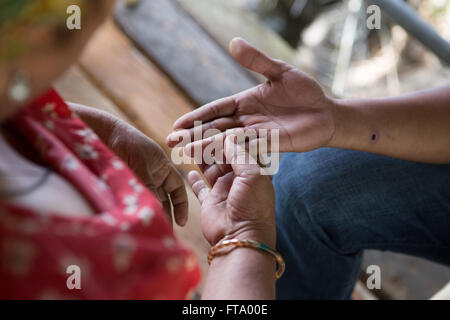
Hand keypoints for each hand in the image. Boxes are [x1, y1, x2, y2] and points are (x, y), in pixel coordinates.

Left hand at [70, 103, 187, 225]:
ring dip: (149, 212)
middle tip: (162, 231)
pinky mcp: (124, 183)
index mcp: (163, 167)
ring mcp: (139, 179)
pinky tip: (134, 218)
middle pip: (164, 199)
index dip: (181, 206)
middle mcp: (153, 175)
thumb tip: (154, 208)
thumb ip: (149, 185)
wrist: (100, 131)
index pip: (177, 190)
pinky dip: (136, 208)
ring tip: (148, 227)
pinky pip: (134, 199)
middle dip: (165, 214)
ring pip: (149, 200)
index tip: (181, 223)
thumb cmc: (125, 141)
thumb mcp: (140, 163)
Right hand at [167, 38, 335, 152]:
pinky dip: (233, 153)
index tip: (176, 125)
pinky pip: (249, 148)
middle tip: (171, 142)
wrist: (326, 113)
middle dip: (194, 135)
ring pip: (228, 141)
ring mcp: (258, 134)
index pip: (215, 110)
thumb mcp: (280, 71)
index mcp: (244, 102)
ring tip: (187, 153)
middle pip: (216, 127)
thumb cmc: (304, 92)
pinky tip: (218, 158)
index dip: (196, 117)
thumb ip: (257, 60)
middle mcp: (247, 119)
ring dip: (208, 146)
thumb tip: (233, 41)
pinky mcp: (273, 145)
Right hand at [187, 135, 274, 246]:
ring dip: (198, 157)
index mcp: (254, 169)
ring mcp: (224, 190)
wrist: (240, 238)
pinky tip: (188, 170)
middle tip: (192, 131)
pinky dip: (194, 179)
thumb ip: (239, 153)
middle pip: (221, 154)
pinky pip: (200, 187)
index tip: (211, 122)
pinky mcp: (210, 201)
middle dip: (208, 144)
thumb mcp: (251, 174)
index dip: (225, 134)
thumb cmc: (252, 206)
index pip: (238, 146)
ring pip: (208, 167)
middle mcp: (239, 178)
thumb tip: (227, 136)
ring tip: (185, 145)